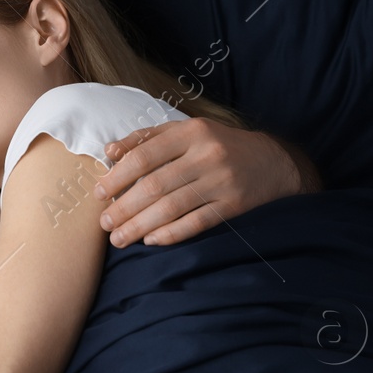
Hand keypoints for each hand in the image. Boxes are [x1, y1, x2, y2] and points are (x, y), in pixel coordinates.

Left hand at [91, 119, 312, 246]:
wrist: (273, 163)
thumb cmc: (220, 146)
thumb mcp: (189, 131)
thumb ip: (149, 138)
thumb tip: (110, 151)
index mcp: (192, 132)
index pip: (145, 155)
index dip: (118, 177)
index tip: (99, 193)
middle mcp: (207, 155)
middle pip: (155, 185)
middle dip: (124, 207)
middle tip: (105, 223)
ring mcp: (222, 181)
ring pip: (172, 208)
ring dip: (140, 226)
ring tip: (119, 239)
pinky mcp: (233, 205)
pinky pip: (195, 223)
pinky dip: (170, 234)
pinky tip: (151, 241)